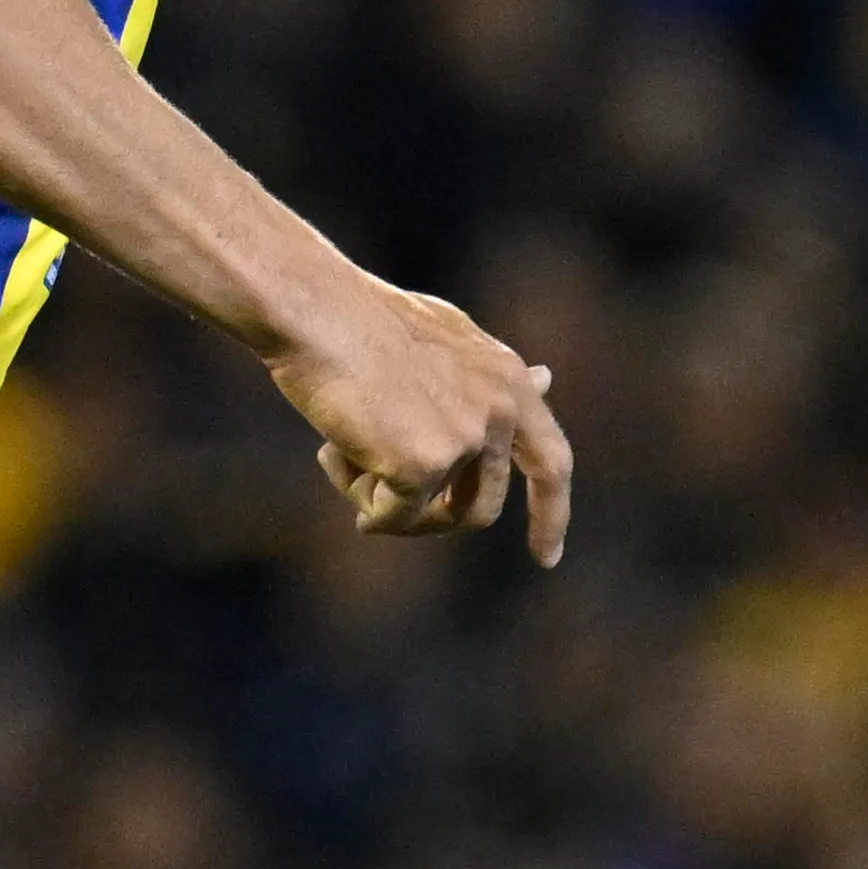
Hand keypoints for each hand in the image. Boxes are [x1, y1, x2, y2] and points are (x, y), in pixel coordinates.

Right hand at [269, 277, 572, 564]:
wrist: (316, 311)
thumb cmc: (362, 316)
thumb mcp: (447, 339)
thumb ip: (491, 375)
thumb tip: (544, 381)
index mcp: (509, 379)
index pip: (551, 462)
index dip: (550, 513)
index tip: (547, 557)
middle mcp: (499, 411)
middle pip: (481, 508)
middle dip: (430, 522)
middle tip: (372, 517)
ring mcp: (465, 438)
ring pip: (432, 516)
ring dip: (387, 505)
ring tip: (342, 459)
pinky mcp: (424, 464)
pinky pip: (392, 516)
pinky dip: (358, 495)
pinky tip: (331, 451)